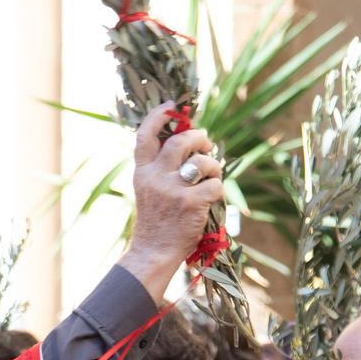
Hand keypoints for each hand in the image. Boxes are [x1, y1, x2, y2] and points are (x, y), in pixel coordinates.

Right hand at [118, 104, 222, 296]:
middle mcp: (154, 177)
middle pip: (180, 142)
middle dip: (199, 138)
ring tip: (212, 175)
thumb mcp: (150, 191)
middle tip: (207, 144)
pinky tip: (212, 199)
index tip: (172, 106)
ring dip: (213, 165)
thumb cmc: (156, 223)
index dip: (158, 116)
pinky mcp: (190, 203)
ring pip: (202, 161)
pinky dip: (218, 189)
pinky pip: (215, 185)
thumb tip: (190, 141)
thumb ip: (162, 168)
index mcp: (142, 172)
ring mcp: (172, 190)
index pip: (145, 135)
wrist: (153, 253)